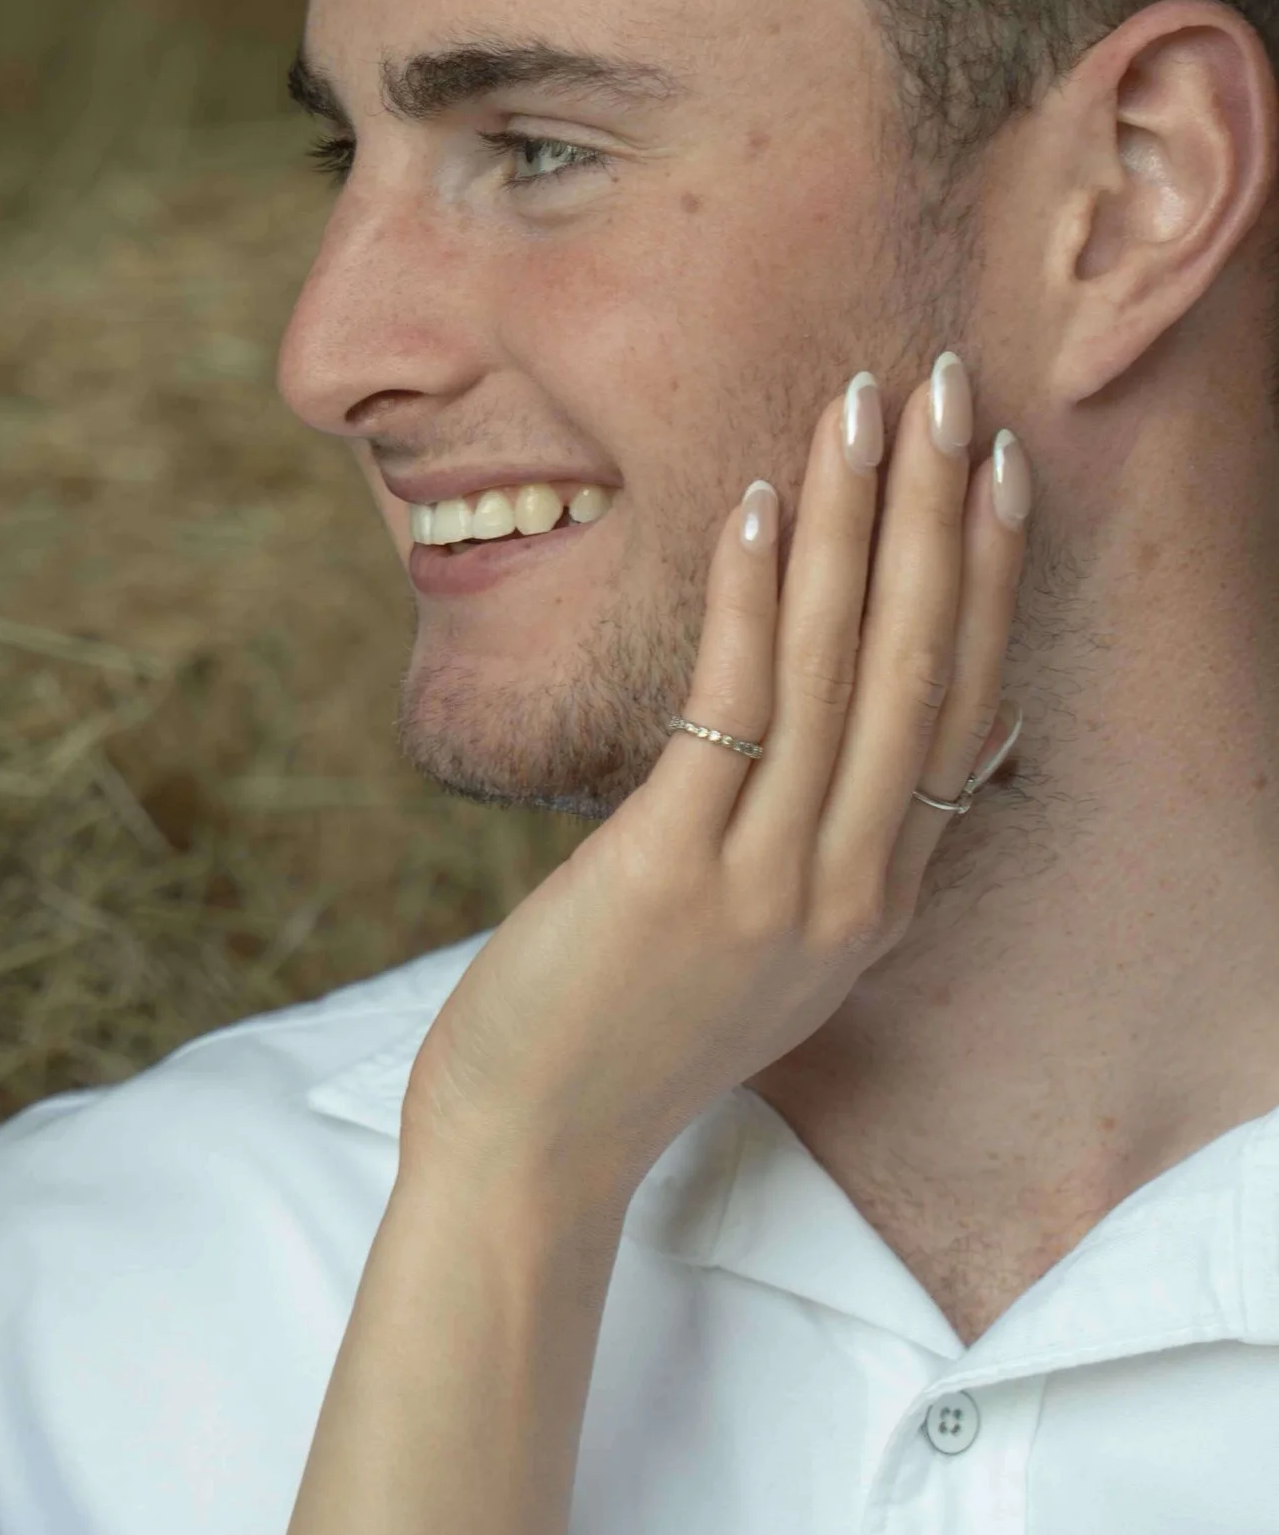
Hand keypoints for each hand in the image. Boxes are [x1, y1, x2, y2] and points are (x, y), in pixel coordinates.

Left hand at [402, 356, 1028, 1209]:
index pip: (962, 706)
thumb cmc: (625, 1031)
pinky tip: (755, 505)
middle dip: (939, 510)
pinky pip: (730, 706)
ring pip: (837, 668)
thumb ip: (826, 850)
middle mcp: (848, 886)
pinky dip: (749, 596)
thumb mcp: (763, 945)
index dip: (987, 578)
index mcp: (878, 897)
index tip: (997, 467)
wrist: (536, 1150)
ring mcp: (770, 883)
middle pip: (918, 663)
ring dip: (855, 523)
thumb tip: (867, 753)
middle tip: (950, 384)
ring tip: (861, 407)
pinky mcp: (675, 874)